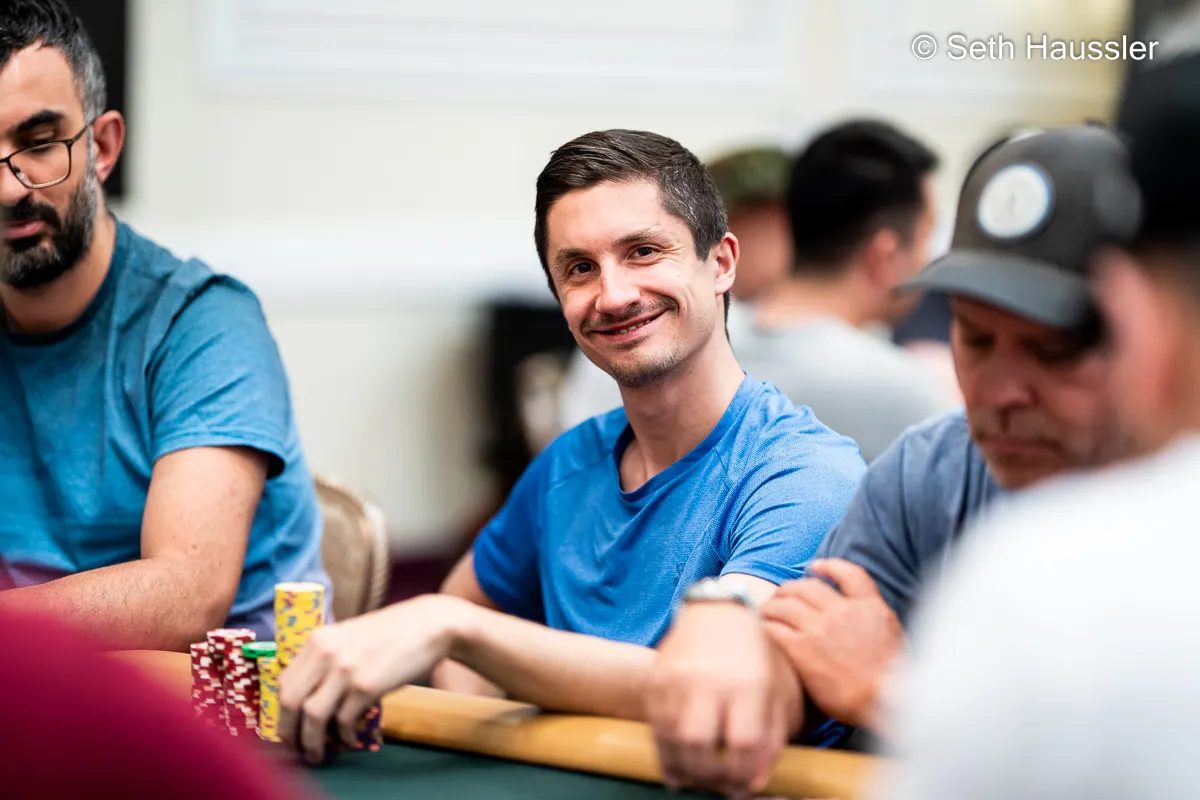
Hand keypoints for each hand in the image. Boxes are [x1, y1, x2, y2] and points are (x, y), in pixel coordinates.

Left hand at [278, 594, 469, 762]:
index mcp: (318, 640)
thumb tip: (310, 693)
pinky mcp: (367, 686)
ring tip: (317, 754)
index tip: (288, 727)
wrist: (428, 625)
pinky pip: (344, 721)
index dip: (281, 711)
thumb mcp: (349, 636)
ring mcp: (346, 669)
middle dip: (289, 732)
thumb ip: (328, 658)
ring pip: (312, 716)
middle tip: (295, 748)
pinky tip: (349, 739)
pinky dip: (344, 736)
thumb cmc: (392, 632)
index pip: (284, 683)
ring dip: (312, 742)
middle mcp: (326, 653)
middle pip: (290, 701)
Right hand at [644, 602, 800, 798]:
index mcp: (747, 683)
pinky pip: (654, 729)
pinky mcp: (654, 681)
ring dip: (685, 770)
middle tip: (719, 784)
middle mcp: (707, 680)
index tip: (743, 787)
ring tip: (700, 778)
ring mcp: (675, 680)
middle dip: (709, 776)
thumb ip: (772, 739)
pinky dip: (665, 756)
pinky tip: (679, 769)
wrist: (717, 611)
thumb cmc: (756, 657)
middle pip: (698, 745)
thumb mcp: (779, 692)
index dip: (741, 775)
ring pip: (671, 740)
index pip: (742, 744)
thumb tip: (753, 783)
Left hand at [762, 559, 901, 729]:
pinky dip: (766, 626)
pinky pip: (774, 628)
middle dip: (789, 588)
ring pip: (784, 604)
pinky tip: (764, 630)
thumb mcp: (894, 636)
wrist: (887, 699)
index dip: (829, 566)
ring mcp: (820, 628)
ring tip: (765, 612)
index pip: (849, 573)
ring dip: (771, 606)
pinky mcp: (802, 649)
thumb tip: (859, 619)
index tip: (815, 566)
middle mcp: (842, 611)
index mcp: (869, 606)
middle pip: (806, 587)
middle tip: (780, 596)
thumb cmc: (894, 679)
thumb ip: (874, 619)